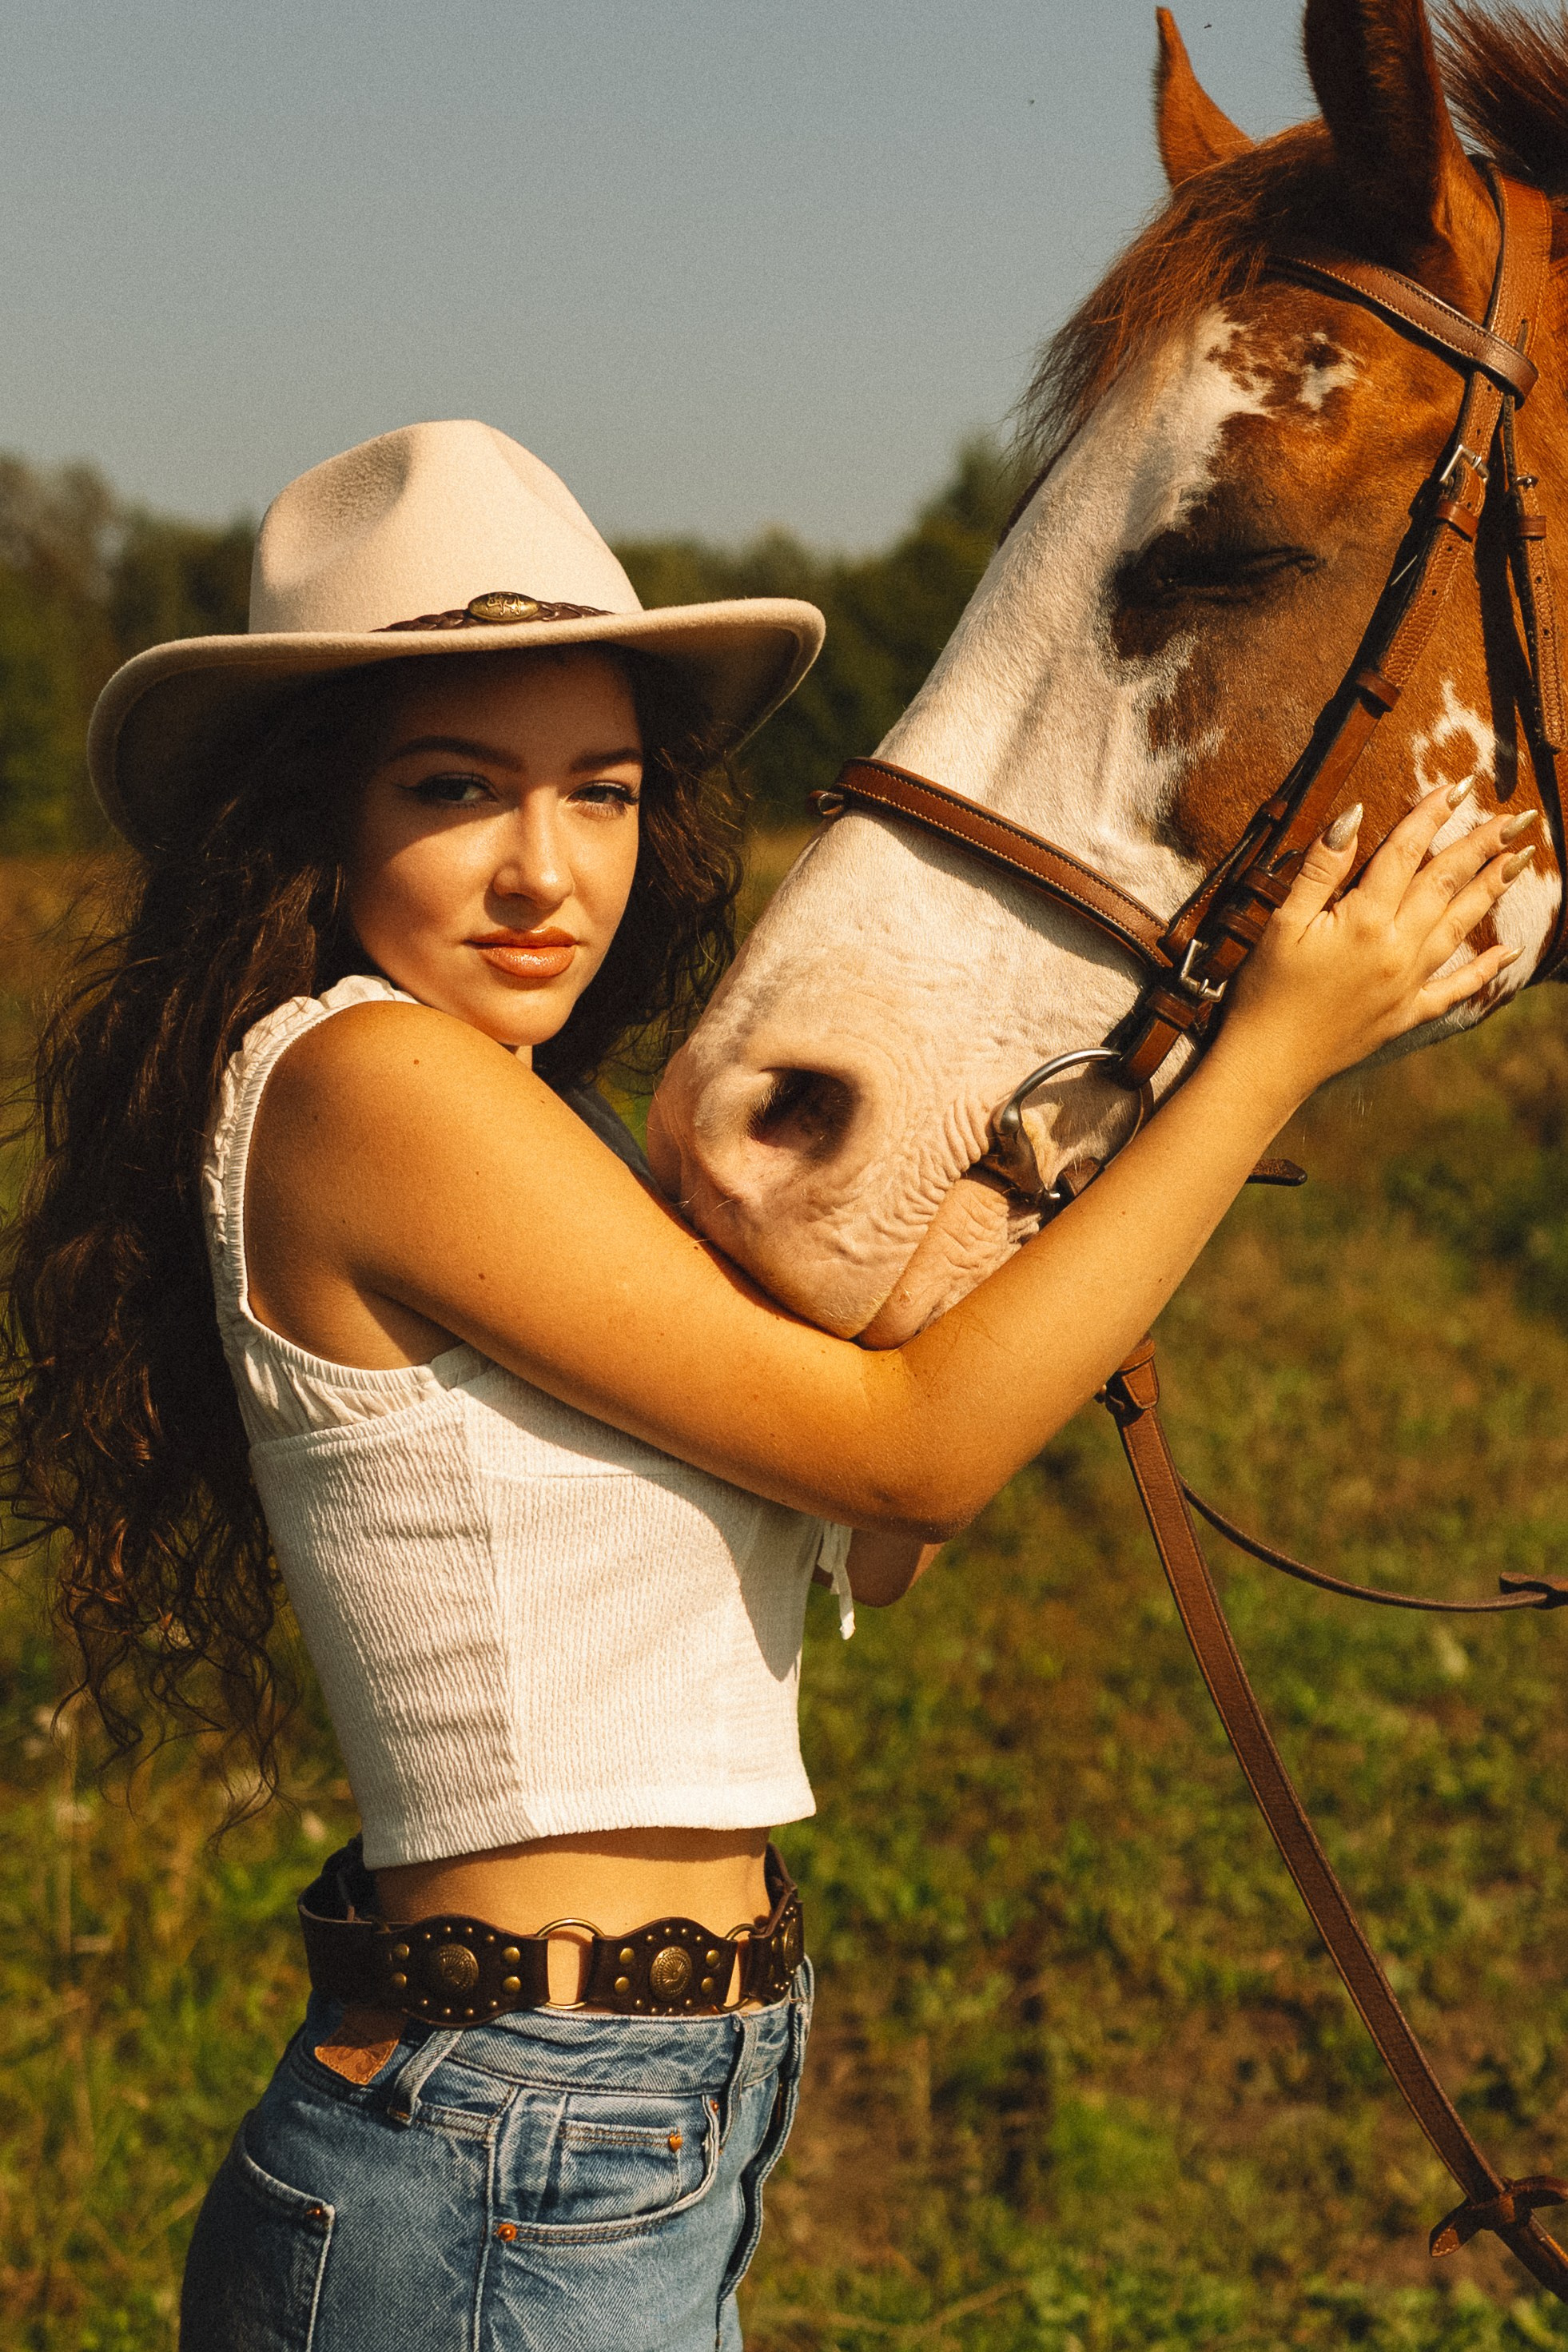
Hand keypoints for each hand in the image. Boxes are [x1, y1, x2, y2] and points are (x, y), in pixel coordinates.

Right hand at [1221, 782, 1534, 1102]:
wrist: (1268, 1063)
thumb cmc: (1266, 990)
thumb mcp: (1282, 921)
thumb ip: (1321, 869)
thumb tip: (1352, 816)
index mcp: (1364, 920)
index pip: (1405, 853)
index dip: (1431, 815)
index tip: (1459, 786)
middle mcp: (1397, 948)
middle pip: (1445, 883)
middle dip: (1482, 846)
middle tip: (1517, 819)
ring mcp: (1407, 983)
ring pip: (1459, 925)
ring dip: (1491, 890)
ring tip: (1520, 861)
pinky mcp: (1407, 1013)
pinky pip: (1456, 988)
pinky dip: (1485, 969)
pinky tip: (1510, 951)